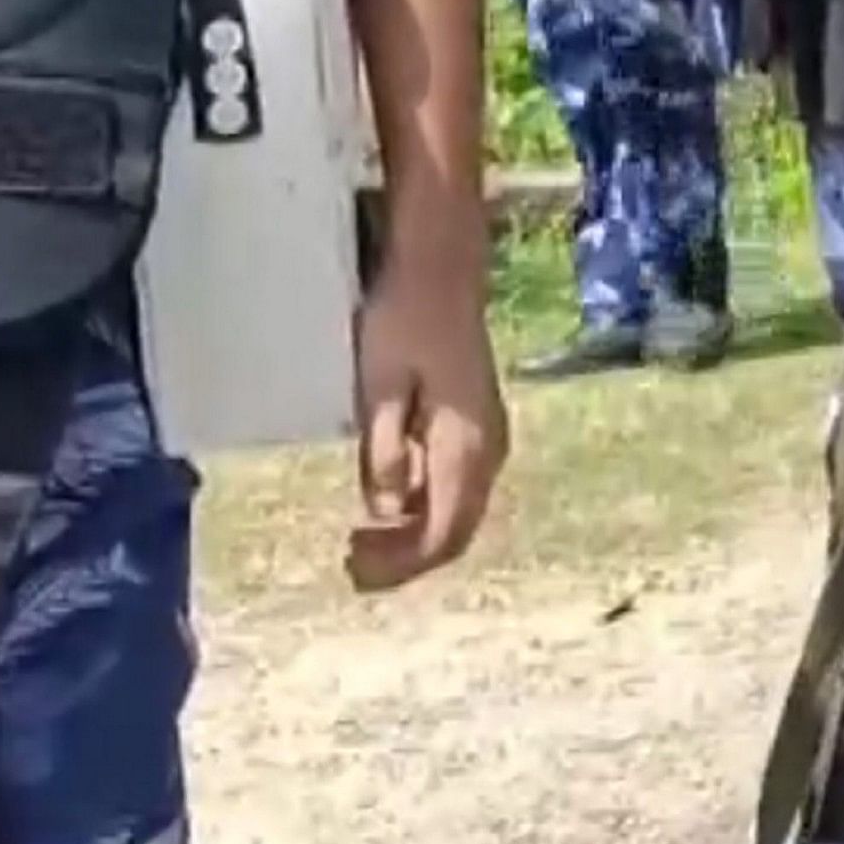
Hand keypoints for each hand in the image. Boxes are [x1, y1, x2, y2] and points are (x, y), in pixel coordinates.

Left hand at [345, 257, 509, 592]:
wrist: (441, 271)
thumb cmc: (402, 321)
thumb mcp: (378, 387)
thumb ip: (382, 451)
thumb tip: (382, 512)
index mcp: (465, 444)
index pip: (441, 531)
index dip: (401, 565)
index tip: (356, 572)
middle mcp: (488, 450)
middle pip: (455, 530)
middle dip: (406, 558)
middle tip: (353, 564)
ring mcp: (490, 439)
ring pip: (459, 511)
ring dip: (415, 535)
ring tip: (363, 539)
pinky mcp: (481, 427)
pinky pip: (459, 487)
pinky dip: (425, 507)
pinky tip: (388, 500)